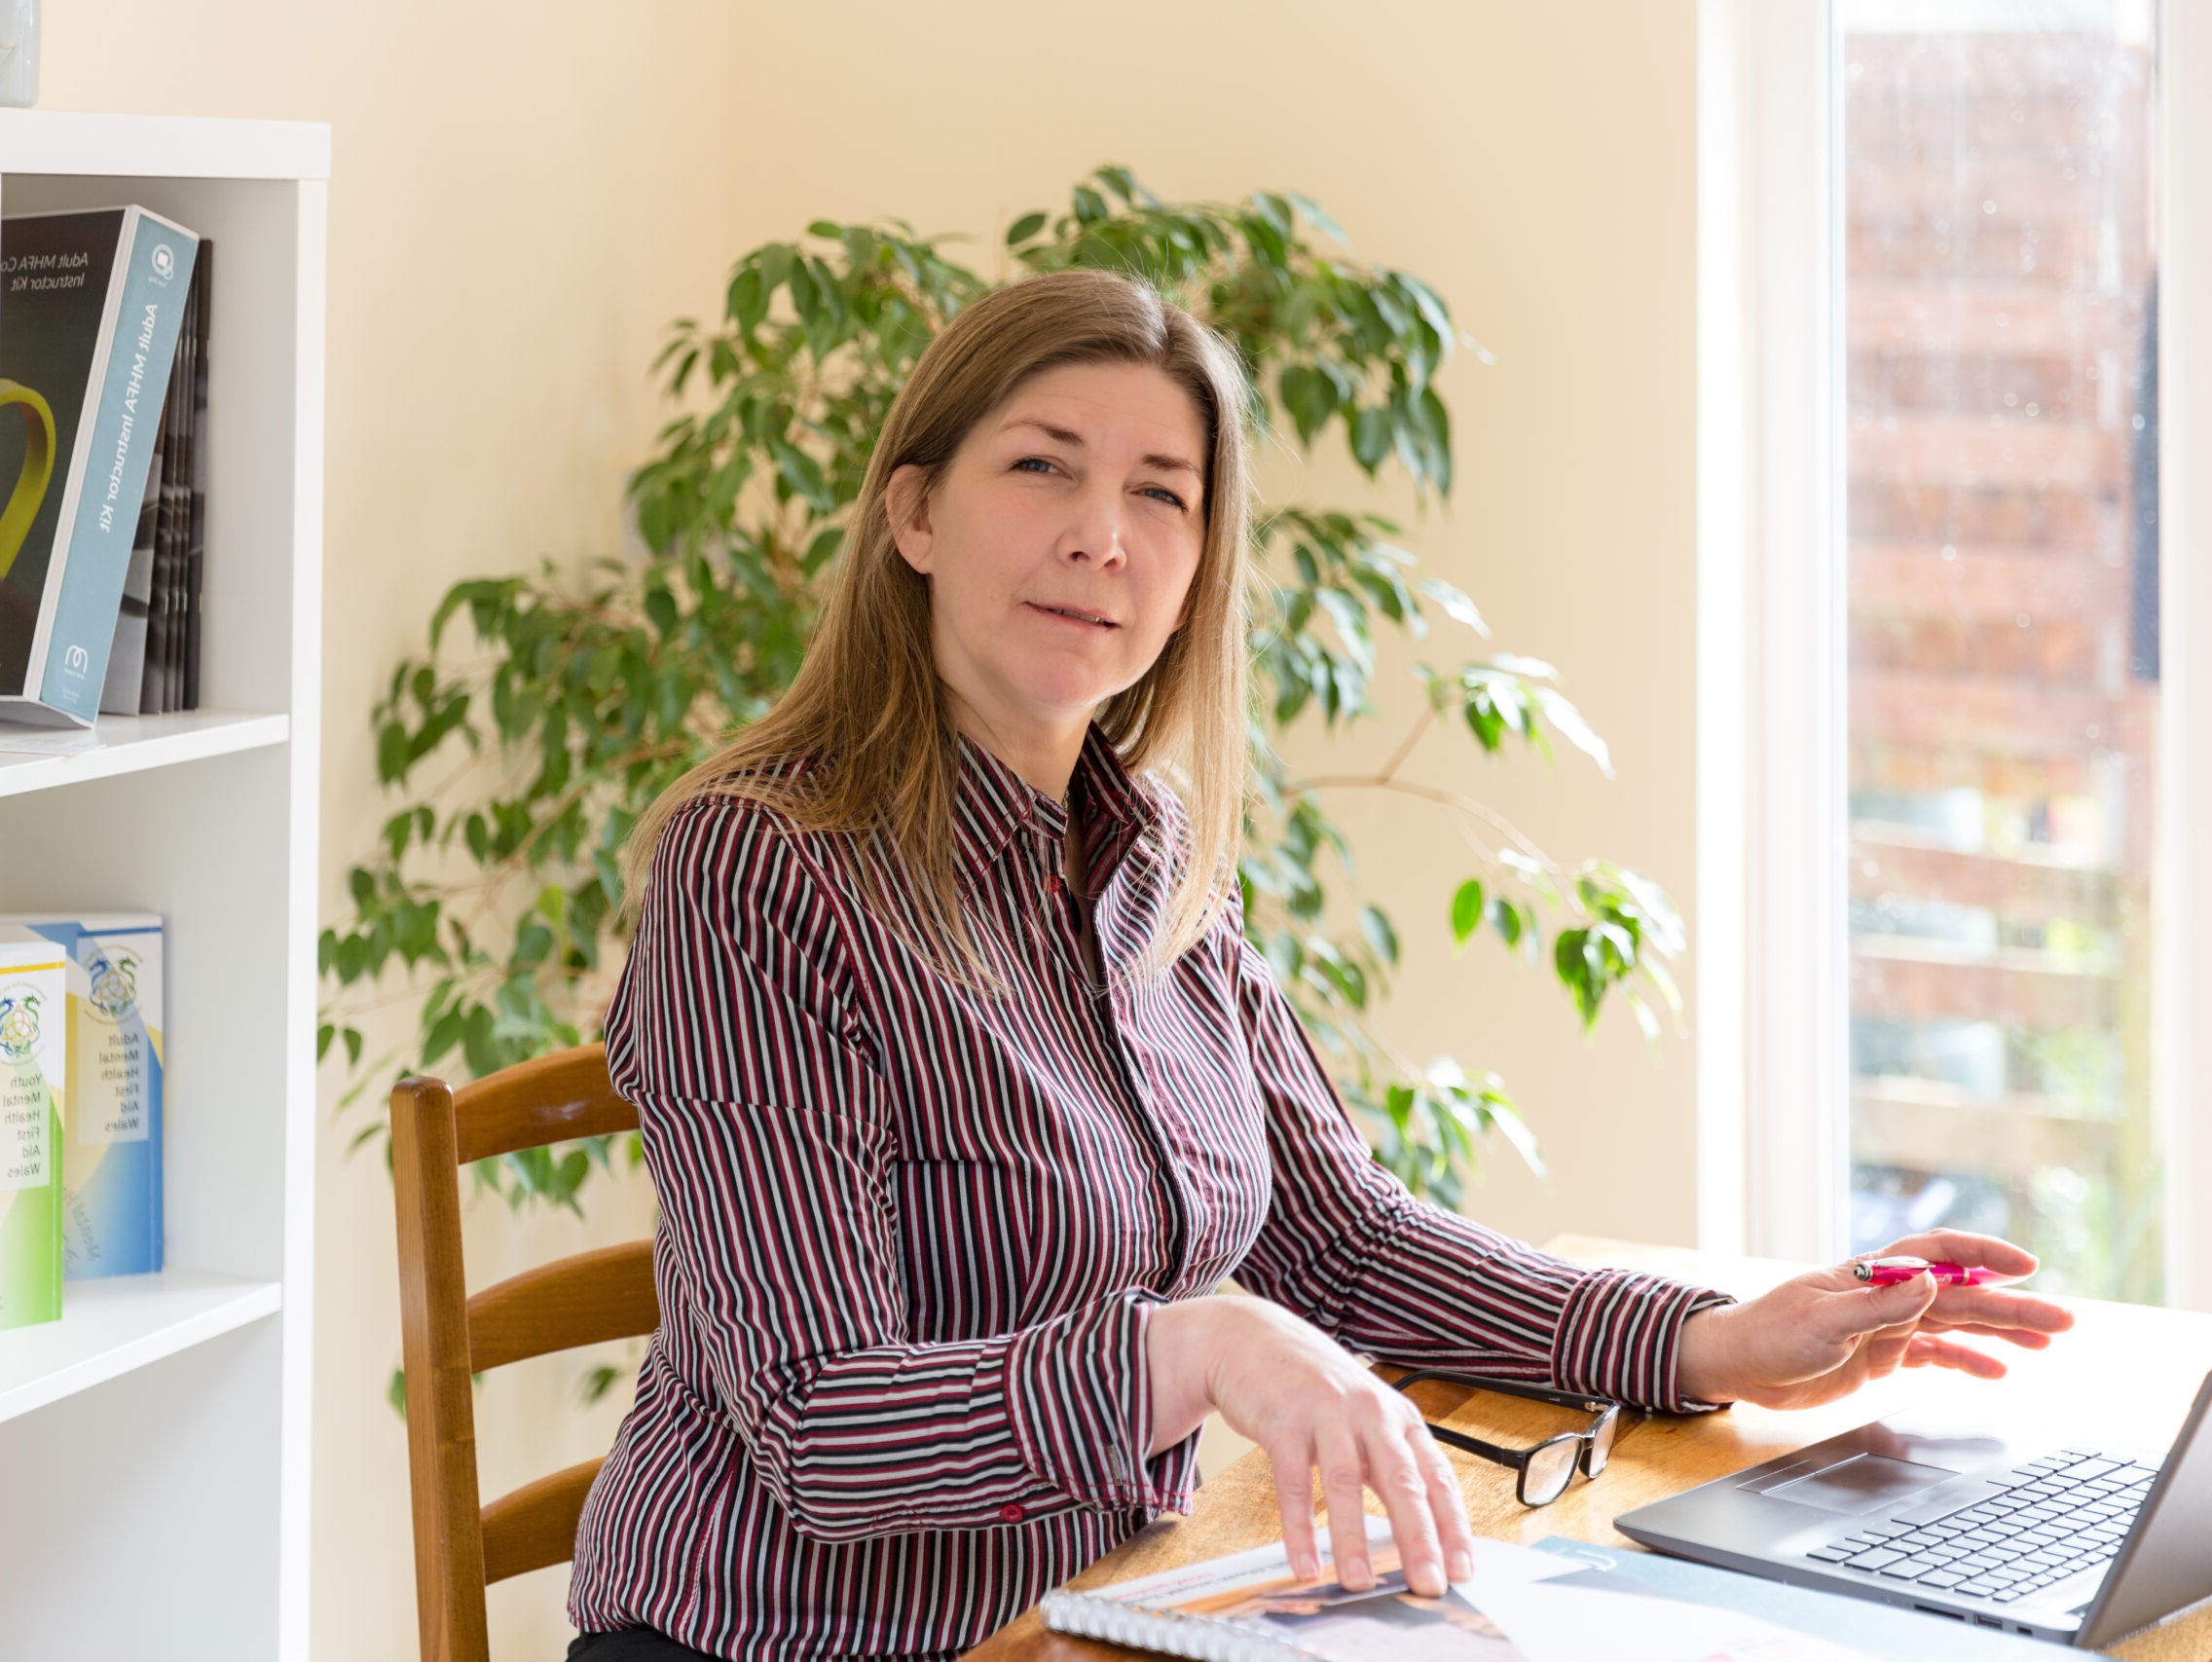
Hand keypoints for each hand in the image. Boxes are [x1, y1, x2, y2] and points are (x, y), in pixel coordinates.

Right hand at [1145, 1295, 1475, 1596]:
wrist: (1252, 1339)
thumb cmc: (1315, 1388)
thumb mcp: (1364, 1419)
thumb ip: (1389, 1467)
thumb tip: (1418, 1536)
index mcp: (1399, 1417)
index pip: (1437, 1477)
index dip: (1453, 1526)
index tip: (1464, 1570)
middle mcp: (1370, 1412)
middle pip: (1402, 1480)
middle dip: (1419, 1538)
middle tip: (1429, 1585)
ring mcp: (1326, 1413)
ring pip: (1346, 1482)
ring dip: (1353, 1539)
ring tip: (1360, 1584)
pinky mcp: (1283, 1421)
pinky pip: (1294, 1482)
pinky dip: (1299, 1528)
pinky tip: (1304, 1563)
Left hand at [1676, 1228, 2075, 1409]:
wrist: (1736, 1364)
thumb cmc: (1768, 1334)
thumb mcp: (1823, 1323)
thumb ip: (1879, 1306)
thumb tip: (1933, 1281)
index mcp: (1872, 1276)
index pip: (1939, 1253)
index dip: (1983, 1253)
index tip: (2026, 1267)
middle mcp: (1886, 1295)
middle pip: (1961, 1294)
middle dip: (2012, 1305)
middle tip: (2063, 1320)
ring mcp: (1886, 1325)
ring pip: (1956, 1323)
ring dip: (2001, 1331)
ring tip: (2047, 1341)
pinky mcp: (1880, 1355)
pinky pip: (1934, 1353)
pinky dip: (1968, 1360)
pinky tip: (1999, 1369)